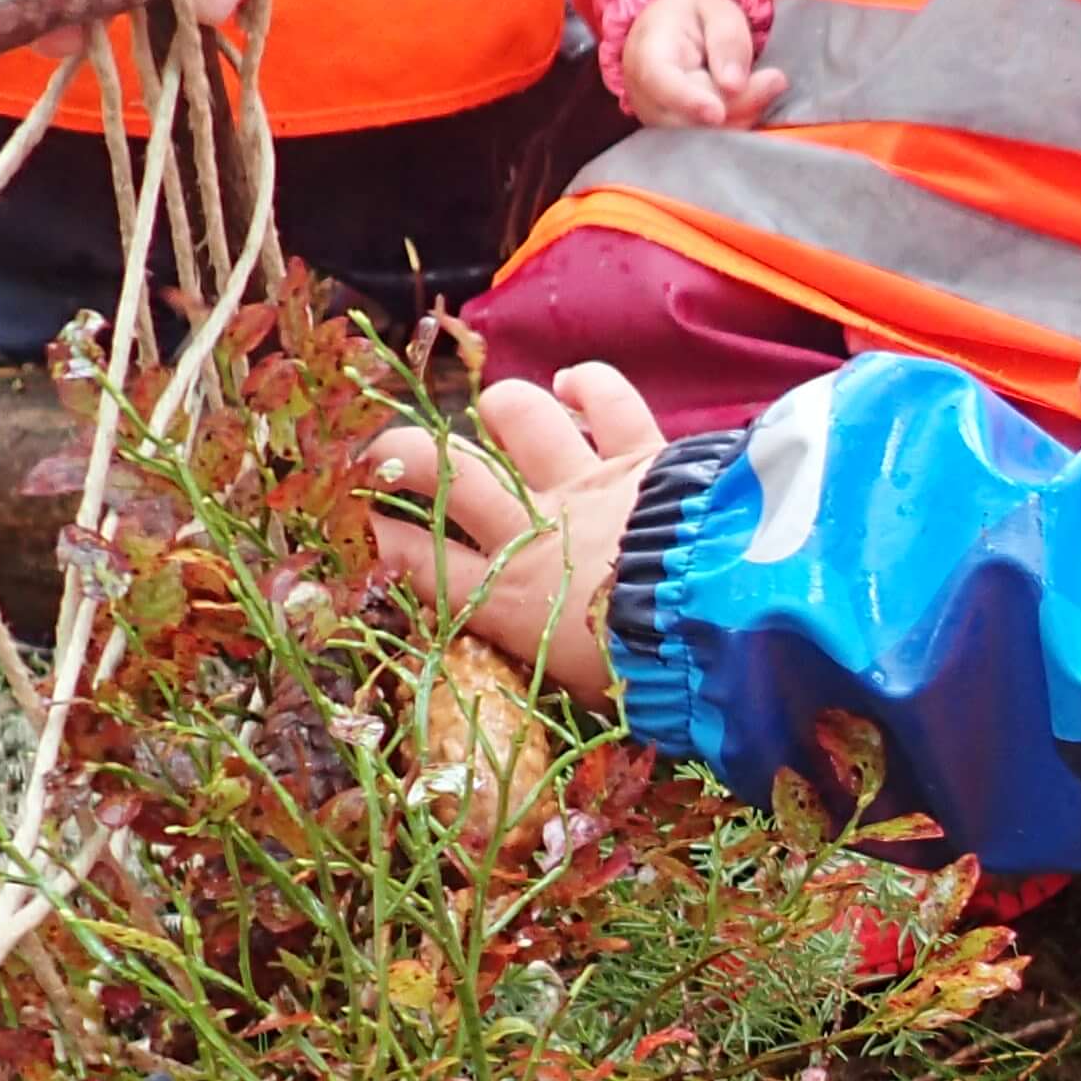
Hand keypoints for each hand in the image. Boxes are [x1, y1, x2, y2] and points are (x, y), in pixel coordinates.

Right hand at [355, 362, 667, 698]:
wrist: (721, 624)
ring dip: (502, 408)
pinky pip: (609, 401)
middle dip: (399, 454)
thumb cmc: (654, 680)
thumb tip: (558, 690)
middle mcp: (533, 533)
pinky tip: (577, 383)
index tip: (358, 527)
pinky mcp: (643, 456)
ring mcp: (585, 485)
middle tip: (383, 450)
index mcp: (511, 602)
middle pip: (444, 474)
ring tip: (496, 411)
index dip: (381, 542)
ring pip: (518, 419)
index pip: (422, 566)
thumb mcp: (587, 697)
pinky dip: (590, 385)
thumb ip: (559, 672)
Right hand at [619, 0, 784, 129]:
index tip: (717, 113)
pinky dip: (737, 124)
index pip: (661, 83)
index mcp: (647, 54)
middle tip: (776, 80)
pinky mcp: (675, 136)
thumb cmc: (694, 17)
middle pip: (688, 117)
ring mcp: (657, 120)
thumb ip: (727, 42)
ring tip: (768, 83)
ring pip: (703, 136)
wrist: (671, 31)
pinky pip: (709, 142)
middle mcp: (644, 94)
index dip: (688, 101)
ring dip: (742, 115)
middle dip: (738, 105)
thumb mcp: (717, 12)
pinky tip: (753, 101)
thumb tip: (733, 85)